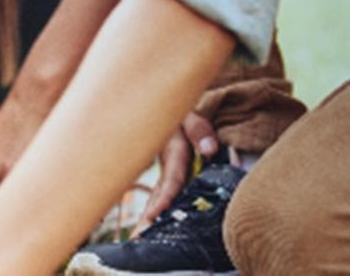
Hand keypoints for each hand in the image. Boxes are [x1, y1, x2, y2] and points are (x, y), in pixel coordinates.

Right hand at [133, 111, 217, 234]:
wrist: (167, 109)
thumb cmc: (181, 113)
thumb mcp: (190, 115)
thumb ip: (200, 130)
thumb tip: (210, 150)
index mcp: (172, 155)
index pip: (169, 181)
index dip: (163, 199)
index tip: (155, 214)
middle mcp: (166, 168)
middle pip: (157, 197)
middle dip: (147, 219)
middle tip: (138, 239)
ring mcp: (165, 173)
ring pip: (156, 199)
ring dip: (147, 219)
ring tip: (139, 241)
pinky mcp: (168, 176)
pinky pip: (161, 196)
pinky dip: (153, 212)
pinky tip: (149, 228)